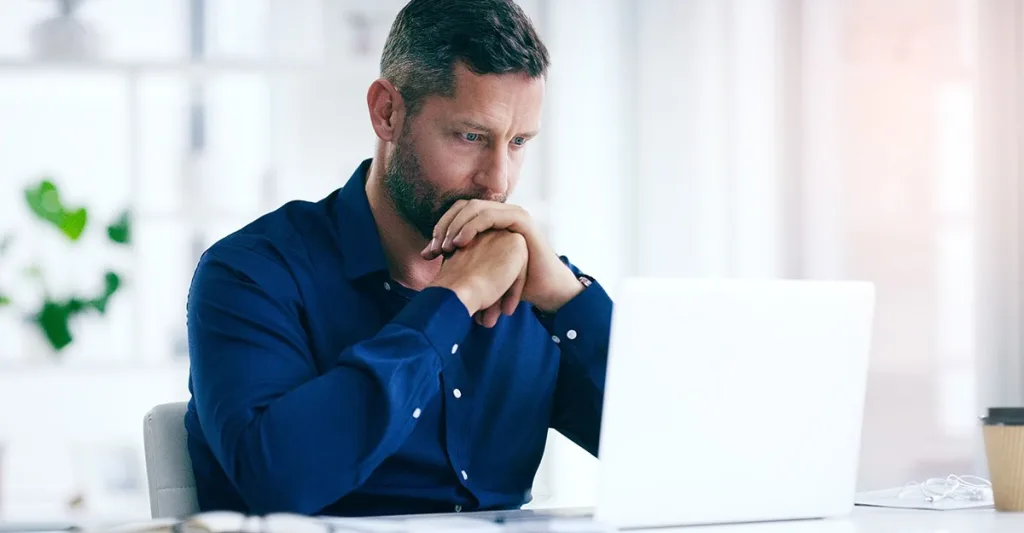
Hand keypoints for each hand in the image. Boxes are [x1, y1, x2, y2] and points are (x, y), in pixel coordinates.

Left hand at [421, 200, 582, 313]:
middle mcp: (500, 211)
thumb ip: (457, 256)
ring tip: (445, 247)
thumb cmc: (511, 282)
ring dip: (455, 225)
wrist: (543, 290)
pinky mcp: (521, 220)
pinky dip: (471, 227)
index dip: (440, 228)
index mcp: (490, 219)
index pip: (458, 212)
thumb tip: (425, 254)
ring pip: (474, 208)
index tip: (429, 253)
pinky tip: (459, 243)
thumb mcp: (479, 266)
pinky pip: (490, 216)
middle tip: (434, 249)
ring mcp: (511, 213)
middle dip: (444, 226)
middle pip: (463, 206)